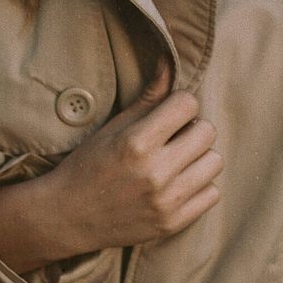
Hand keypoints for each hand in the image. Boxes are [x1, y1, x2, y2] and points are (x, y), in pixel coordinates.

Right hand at [0, 61, 222, 272]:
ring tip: (177, 160)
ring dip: (199, 157)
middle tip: (174, 136)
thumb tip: (169, 59)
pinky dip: (199, 186)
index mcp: (137, 142)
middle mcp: (155, 172)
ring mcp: (166, 201)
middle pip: (207, 131)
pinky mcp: (173, 224)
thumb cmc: (89, 163)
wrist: (68, 216)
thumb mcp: (115, 125)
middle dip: (193, 128)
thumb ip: (149, 95)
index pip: (188, 104)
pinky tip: (178, 183)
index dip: (179, 104)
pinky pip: (213, 194)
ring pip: (214, 162)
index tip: (168, 113)